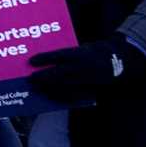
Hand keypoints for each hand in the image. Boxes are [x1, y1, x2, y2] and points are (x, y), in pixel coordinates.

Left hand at [30, 33, 145, 101]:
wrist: (115, 62)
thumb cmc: (90, 53)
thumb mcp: (79, 49)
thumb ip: (63, 54)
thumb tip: (41, 59)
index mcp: (80, 54)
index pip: (59, 56)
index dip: (44, 59)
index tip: (31, 61)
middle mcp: (83, 67)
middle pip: (59, 74)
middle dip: (43, 78)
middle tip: (30, 79)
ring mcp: (86, 80)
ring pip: (64, 87)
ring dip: (48, 89)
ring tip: (36, 88)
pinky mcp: (89, 89)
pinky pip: (72, 96)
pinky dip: (59, 97)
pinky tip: (49, 95)